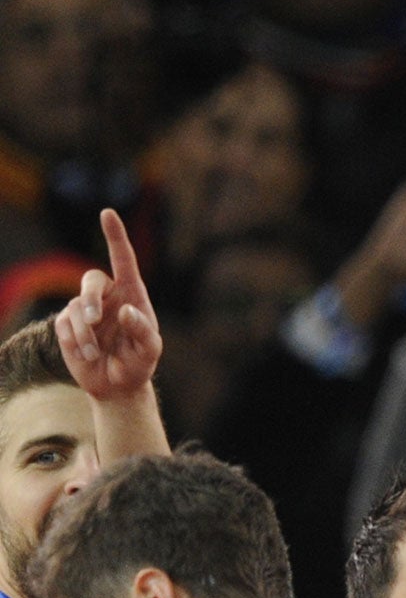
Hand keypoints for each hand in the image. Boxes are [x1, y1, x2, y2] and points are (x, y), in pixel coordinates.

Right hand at [55, 210, 161, 401]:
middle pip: (91, 279)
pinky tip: (87, 354)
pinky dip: (75, 341)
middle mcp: (108, 296)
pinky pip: (64, 324)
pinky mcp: (68, 324)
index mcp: (133, 294)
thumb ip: (142, 330)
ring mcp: (86, 309)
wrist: (117, 384)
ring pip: (76, 307)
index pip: (124, 259)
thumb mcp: (150, 350)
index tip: (108, 213)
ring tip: (97, 353)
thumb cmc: (139, 363)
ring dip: (86, 333)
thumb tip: (125, 310)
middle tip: (97, 320)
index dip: (115, 236)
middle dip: (91, 299)